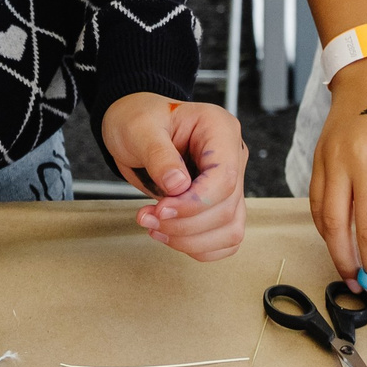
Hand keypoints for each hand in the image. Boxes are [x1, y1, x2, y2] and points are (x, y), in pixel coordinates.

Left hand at [100, 93, 247, 261]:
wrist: (134, 127)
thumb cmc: (138, 119)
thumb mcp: (140, 129)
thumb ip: (159, 155)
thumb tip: (178, 186)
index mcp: (220, 130)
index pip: (223, 178)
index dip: (194, 203)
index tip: (161, 208)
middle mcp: (232, 156)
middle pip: (225, 207)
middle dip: (184, 223)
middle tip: (148, 217)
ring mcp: (230, 182)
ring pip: (230, 229)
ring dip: (190, 240)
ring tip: (154, 226)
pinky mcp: (220, 204)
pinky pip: (224, 238)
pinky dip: (199, 247)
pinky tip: (170, 235)